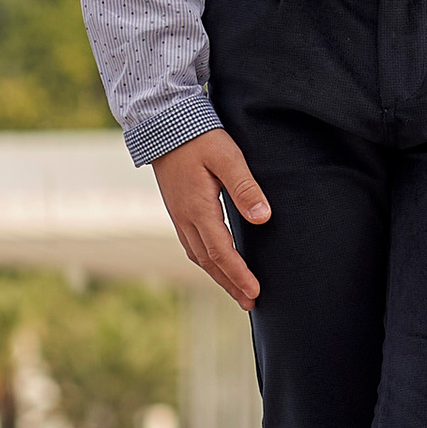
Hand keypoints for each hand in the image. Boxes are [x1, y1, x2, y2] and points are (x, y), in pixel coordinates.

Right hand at [152, 129, 270, 310]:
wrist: (164, 125)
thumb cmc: (199, 137)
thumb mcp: (227, 157)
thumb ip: (245, 187)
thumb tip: (262, 217)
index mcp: (198, 209)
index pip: (222, 252)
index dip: (239, 274)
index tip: (255, 292)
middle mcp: (185, 218)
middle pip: (209, 261)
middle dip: (230, 283)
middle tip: (250, 302)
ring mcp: (178, 215)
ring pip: (198, 255)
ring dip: (218, 275)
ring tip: (237, 290)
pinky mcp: (178, 209)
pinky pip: (191, 244)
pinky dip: (207, 260)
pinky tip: (216, 263)